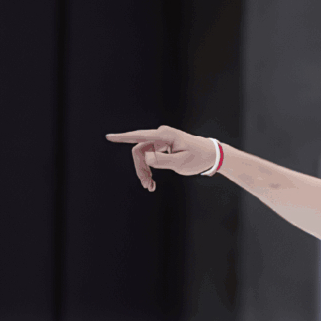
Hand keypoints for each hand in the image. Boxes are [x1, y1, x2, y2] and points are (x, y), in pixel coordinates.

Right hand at [104, 125, 218, 191]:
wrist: (211, 155)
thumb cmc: (199, 158)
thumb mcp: (182, 163)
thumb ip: (163, 161)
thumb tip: (146, 158)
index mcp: (165, 136)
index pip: (140, 136)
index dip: (123, 138)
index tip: (109, 137)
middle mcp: (161, 134)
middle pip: (139, 150)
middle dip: (140, 168)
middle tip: (148, 186)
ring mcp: (160, 139)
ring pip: (143, 155)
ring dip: (144, 171)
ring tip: (150, 186)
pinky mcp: (162, 145)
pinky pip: (149, 156)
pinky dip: (149, 168)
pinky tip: (152, 181)